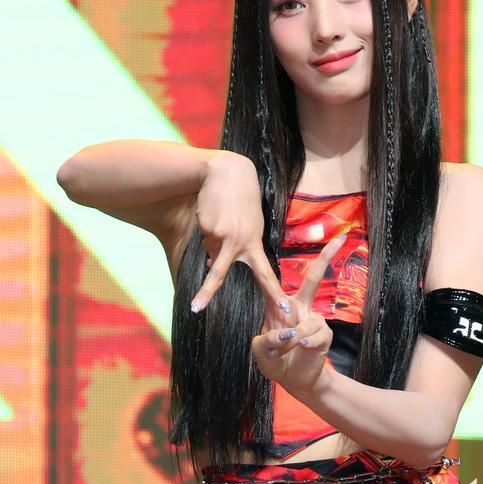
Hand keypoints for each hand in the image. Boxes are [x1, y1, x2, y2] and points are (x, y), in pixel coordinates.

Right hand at [190, 151, 291, 315]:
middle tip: (195, 308)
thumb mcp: (248, 224)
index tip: (285, 310)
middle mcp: (239, 242)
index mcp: (254, 242)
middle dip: (206, 291)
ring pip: (208, 248)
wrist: (228, 173)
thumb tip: (212, 262)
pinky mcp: (208, 226)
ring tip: (220, 215)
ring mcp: (222, 234)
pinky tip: (213, 210)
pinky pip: (203, 235)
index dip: (275, 293)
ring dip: (210, 238)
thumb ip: (237, 244)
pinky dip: (205, 227)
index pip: (266, 273)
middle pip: (219, 272)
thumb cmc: (241, 200)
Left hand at [251, 232, 347, 395]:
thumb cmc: (274, 360)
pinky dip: (305, 343)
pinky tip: (302, 347)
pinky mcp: (324, 335)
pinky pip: (316, 334)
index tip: (288, 247)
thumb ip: (265, 341)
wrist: (294, 381)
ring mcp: (314, 320)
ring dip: (291, 338)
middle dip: (327, 257)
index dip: (275, 270)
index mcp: (281, 305)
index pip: (282, 279)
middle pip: (314, 278)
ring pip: (306, 321)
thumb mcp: (260, 351)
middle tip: (340, 239)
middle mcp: (300, 308)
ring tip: (283, 348)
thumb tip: (284, 333)